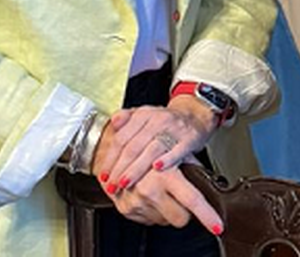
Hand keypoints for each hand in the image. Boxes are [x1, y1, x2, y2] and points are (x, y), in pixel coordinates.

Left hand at [92, 99, 218, 193]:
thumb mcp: (144, 115)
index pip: (122, 138)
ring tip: (126, 183)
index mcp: (143, 115)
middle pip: (134, 146)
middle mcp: (158, 120)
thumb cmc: (165, 122)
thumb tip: (114, 121)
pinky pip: (177, 150)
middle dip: (120, 169)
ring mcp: (175, 129)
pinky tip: (157, 169)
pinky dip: (167, 160)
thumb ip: (126, 118)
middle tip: (112, 185)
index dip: (110, 158)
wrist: (195, 116)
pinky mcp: (190, 138)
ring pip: (152, 150)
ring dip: (137, 169)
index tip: (104, 175)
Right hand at [102, 162, 223, 234]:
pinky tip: (149, 195)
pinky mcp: (126, 210)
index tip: (217, 226)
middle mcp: (150, 190)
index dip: (207, 215)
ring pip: (166, 221)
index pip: (193, 200)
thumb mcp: (175, 151)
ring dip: (166, 209)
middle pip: (181, 218)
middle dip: (185, 211)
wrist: (116, 152)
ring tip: (160, 191)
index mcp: (166, 175)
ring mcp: (137, 202)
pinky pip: (149, 220)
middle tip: (180, 196)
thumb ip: (192, 165)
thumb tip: (210, 178)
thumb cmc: (149, 148)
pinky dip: (152, 210)